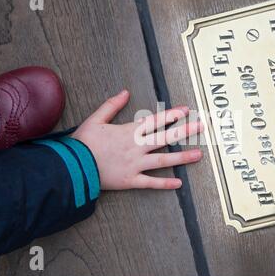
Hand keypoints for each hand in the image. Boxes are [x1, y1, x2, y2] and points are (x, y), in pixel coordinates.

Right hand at [71, 90, 203, 189]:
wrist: (72, 167)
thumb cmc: (83, 143)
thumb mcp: (95, 119)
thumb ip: (111, 105)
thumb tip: (125, 92)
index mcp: (128, 132)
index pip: (155, 121)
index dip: (171, 115)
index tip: (186, 110)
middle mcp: (136, 147)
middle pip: (165, 137)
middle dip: (185, 131)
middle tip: (202, 127)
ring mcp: (135, 165)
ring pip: (163, 160)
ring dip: (182, 157)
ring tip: (199, 154)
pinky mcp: (130, 180)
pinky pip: (151, 183)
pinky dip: (164, 184)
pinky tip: (179, 183)